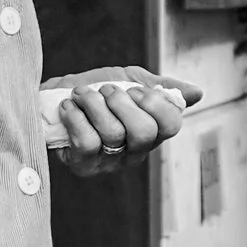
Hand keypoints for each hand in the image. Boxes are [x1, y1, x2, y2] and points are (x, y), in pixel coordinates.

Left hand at [44, 68, 193, 174]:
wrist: (49, 96)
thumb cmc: (93, 90)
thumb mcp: (128, 80)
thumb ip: (160, 86)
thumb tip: (197, 93)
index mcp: (151, 130)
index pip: (171, 126)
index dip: (154, 104)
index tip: (133, 89)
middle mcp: (134, 152)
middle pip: (144, 133)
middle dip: (121, 103)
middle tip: (105, 90)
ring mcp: (109, 162)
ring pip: (113, 135)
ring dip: (93, 104)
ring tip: (81, 94)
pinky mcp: (84, 166)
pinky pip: (87, 143)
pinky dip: (76, 117)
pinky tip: (69, 107)